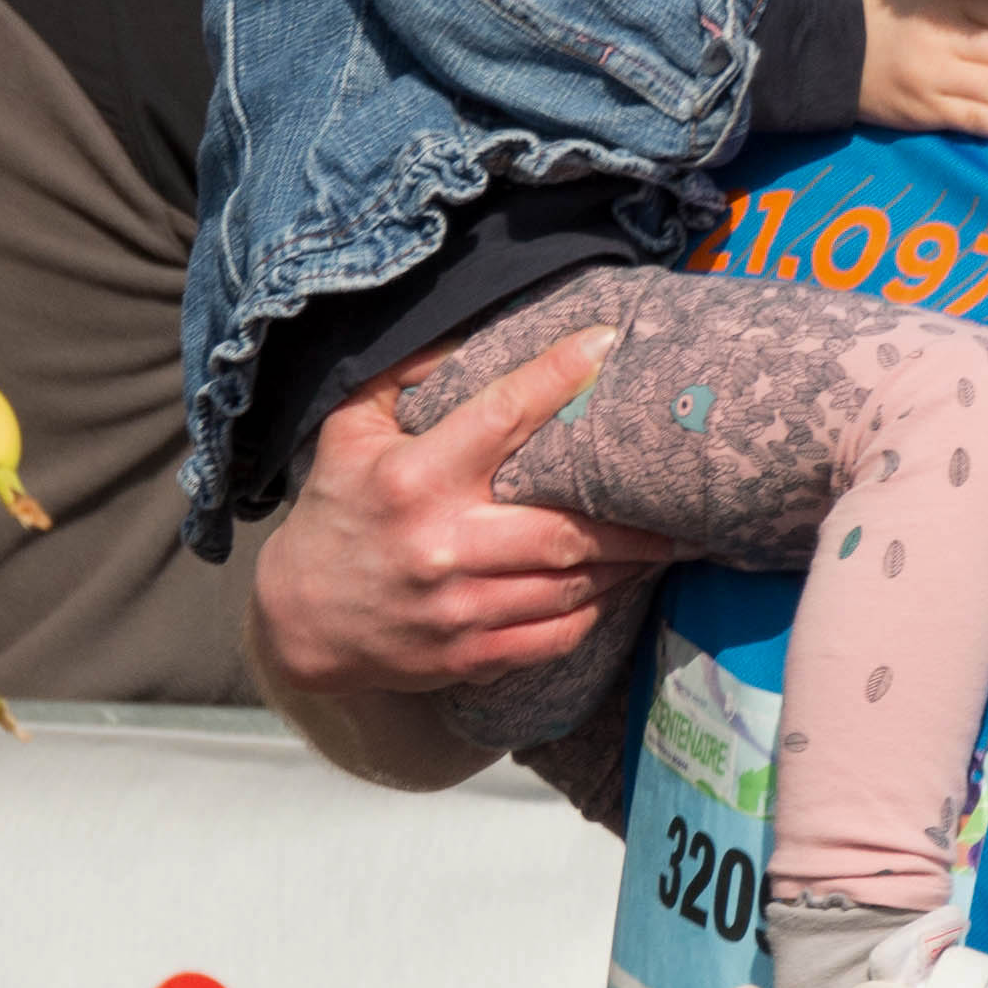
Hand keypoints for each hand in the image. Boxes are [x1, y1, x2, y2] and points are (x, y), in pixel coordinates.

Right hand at [245, 332, 677, 696]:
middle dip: (634, 517)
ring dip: (628, 564)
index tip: (608, 344)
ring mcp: (460, 608)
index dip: (559, 375)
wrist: (299, 619)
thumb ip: (403, 377)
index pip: (503, 415)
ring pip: (571, 584)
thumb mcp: (349, 430)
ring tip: (671, 541)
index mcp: (415, 477)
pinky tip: (619, 586)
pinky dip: (595, 610)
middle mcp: (443, 544)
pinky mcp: (471, 656)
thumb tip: (467, 331)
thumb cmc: (337, 511)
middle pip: (564, 528)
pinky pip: (556, 634)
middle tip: (688, 496)